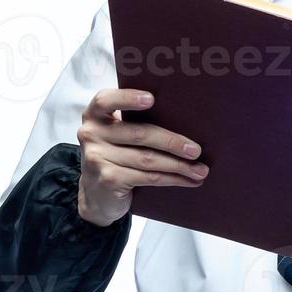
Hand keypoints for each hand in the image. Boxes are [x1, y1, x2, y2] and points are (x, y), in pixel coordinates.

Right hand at [75, 88, 207, 226]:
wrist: (96, 194)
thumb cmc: (116, 155)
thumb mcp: (117, 134)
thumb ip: (135, 121)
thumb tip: (186, 119)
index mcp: (95, 114)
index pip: (106, 100)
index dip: (128, 98)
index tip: (152, 98)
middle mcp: (91, 134)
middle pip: (139, 134)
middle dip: (172, 142)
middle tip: (196, 150)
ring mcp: (97, 158)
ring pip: (147, 159)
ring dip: (179, 165)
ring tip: (200, 169)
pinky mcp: (108, 179)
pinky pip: (148, 177)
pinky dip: (172, 179)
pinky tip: (188, 180)